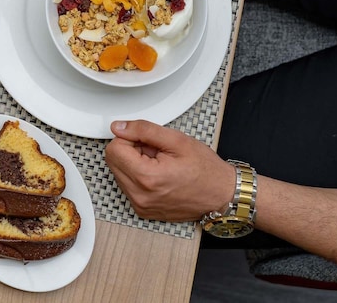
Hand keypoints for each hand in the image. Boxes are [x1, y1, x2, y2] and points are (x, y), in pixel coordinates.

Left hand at [104, 120, 234, 221]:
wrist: (222, 195)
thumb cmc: (206, 170)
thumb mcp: (176, 140)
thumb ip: (143, 130)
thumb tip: (118, 127)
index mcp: (146, 177)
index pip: (113, 149)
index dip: (129, 139)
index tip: (147, 142)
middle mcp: (140, 196)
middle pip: (113, 161)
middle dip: (131, 151)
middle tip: (155, 152)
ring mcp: (141, 206)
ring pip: (119, 173)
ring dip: (134, 164)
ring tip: (160, 165)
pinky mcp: (143, 210)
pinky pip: (128, 186)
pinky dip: (138, 177)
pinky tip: (159, 176)